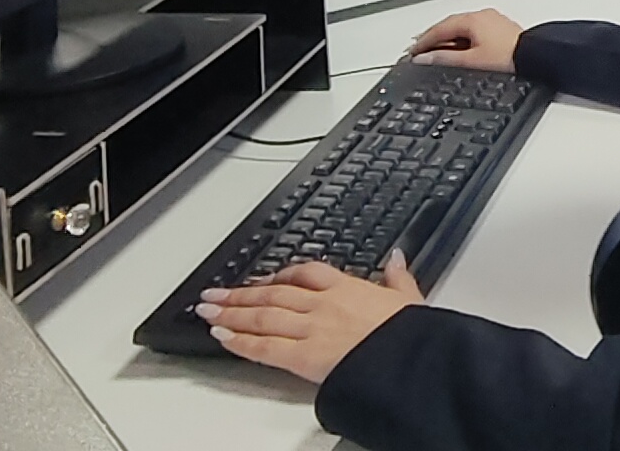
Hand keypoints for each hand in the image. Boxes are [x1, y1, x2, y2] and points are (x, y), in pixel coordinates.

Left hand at [199, 255, 423, 383]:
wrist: (409, 360)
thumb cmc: (411, 336)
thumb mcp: (409, 298)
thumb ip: (398, 277)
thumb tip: (397, 258)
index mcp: (347, 288)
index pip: (305, 273)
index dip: (279, 274)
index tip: (264, 278)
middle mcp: (323, 304)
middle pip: (273, 293)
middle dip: (240, 294)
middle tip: (215, 293)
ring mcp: (311, 329)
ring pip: (263, 316)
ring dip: (231, 313)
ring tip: (208, 310)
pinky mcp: (303, 356)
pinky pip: (264, 347)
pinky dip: (240, 342)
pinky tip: (222, 337)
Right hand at [409, 9, 519, 71]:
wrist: (538, 57)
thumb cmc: (511, 57)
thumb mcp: (472, 61)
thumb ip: (446, 59)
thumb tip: (426, 58)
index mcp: (473, 19)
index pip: (440, 28)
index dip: (423, 41)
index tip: (412, 50)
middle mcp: (483, 16)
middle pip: (450, 25)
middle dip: (434, 37)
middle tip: (419, 48)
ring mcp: (493, 21)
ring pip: (462, 28)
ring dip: (448, 39)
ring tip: (436, 51)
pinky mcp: (501, 30)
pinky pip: (473, 32)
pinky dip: (461, 40)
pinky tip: (459, 50)